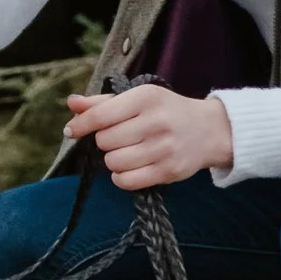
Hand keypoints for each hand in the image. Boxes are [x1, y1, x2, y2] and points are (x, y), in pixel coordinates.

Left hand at [63, 84, 233, 190]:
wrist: (209, 130)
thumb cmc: (166, 111)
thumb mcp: (138, 98)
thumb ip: (103, 102)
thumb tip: (72, 103)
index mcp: (146, 97)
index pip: (101, 115)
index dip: (81, 125)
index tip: (72, 130)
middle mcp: (155, 121)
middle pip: (104, 141)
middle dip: (105, 141)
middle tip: (120, 137)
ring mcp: (163, 148)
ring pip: (113, 162)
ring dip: (113, 160)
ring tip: (128, 151)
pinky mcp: (169, 171)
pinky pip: (126, 181)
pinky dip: (121, 177)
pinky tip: (130, 167)